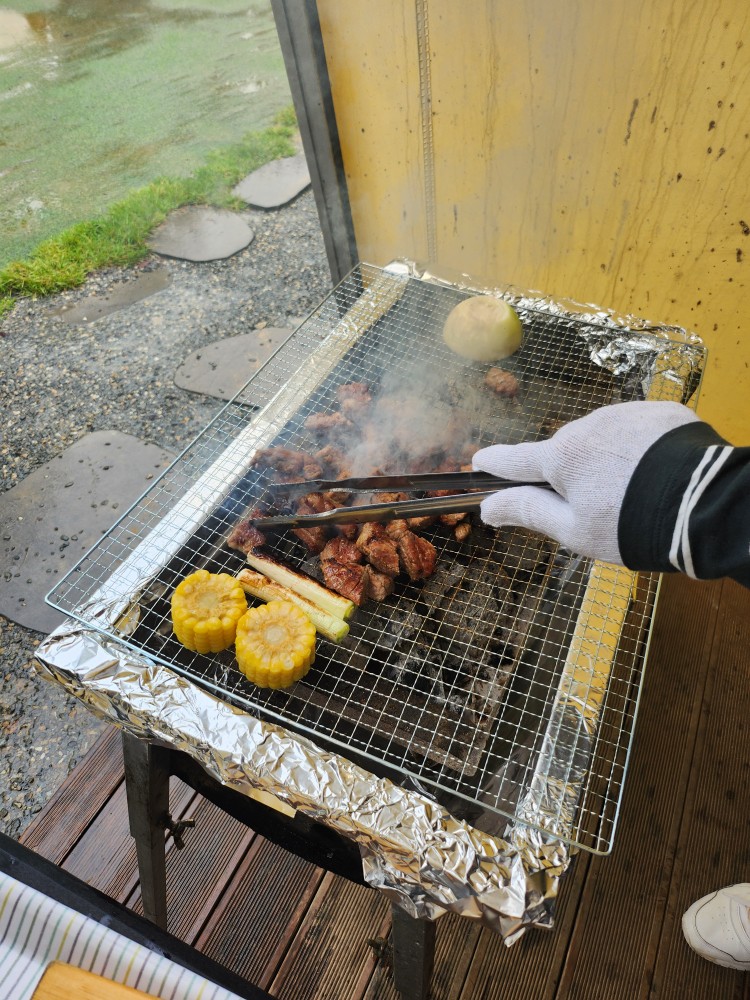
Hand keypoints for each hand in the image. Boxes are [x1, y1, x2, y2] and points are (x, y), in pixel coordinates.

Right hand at [472, 401, 699, 562]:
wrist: (705, 503)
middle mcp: (587, 426)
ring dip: (607, 461)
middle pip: (565, 453)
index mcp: (561, 457)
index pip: (515, 459)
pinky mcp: (659, 412)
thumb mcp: (573, 530)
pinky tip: (656, 475)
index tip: (479, 462)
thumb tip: (487, 508)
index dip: (494, 463)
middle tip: (597, 507)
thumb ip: (527, 512)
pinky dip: (639, 450)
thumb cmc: (632, 524)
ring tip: (635, 494)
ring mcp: (625, 414)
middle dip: (571, 474)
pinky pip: (636, 431)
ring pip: (602, 440)